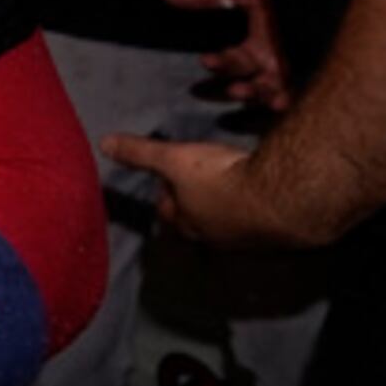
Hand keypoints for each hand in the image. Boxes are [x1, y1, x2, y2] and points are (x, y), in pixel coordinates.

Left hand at [100, 130, 325, 247]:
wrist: (281, 198)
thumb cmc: (220, 179)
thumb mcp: (174, 159)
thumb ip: (141, 153)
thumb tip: (104, 144)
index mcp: (187, 223)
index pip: (168, 212)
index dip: (166, 196)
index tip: (167, 180)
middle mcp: (215, 239)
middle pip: (198, 223)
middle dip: (195, 207)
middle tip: (198, 188)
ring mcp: (247, 241)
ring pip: (230, 226)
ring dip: (228, 211)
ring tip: (231, 191)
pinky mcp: (276, 237)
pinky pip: (260, 224)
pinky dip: (258, 212)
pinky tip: (264, 199)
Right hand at [166, 0, 291, 111]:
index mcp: (256, 47)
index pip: (230, 63)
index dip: (218, 64)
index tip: (206, 60)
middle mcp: (272, 63)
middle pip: (250, 85)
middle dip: (240, 90)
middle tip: (234, 90)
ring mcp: (292, 70)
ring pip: (271, 93)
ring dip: (259, 97)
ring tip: (252, 95)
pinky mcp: (312, 73)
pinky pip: (298, 94)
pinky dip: (286, 101)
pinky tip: (279, 103)